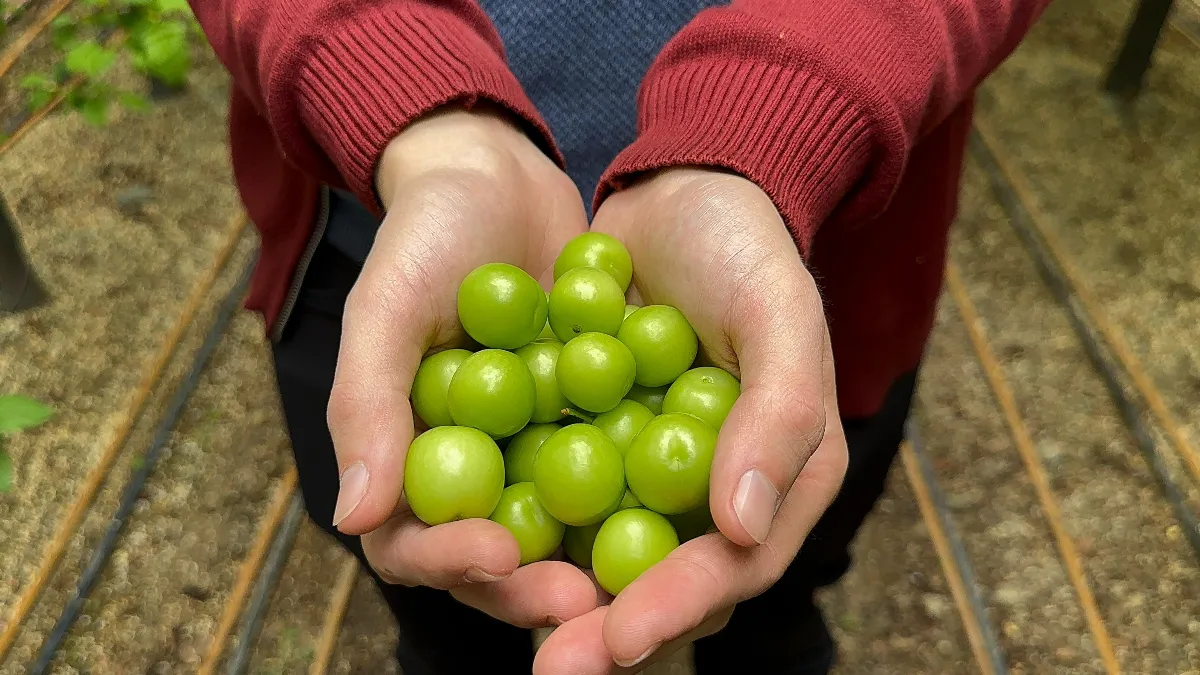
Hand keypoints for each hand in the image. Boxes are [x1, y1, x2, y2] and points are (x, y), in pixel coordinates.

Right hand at [327, 106, 596, 628]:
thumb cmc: (425, 234)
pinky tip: (688, 502)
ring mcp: (533, 453)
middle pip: (494, 559)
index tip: (497, 555)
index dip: (449, 561)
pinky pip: (615, 471)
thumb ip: (367, 404)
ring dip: (595, 559)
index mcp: (407, 459)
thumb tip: (354, 517)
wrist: (497, 176)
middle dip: (535, 586)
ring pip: (561, 532)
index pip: (413, 543)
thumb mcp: (387, 306)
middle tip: (586, 597)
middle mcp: (472, 471)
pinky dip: (642, 492)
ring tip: (642, 574)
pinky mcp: (590, 425)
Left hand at [533, 168, 849, 673]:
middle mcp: (716, 493)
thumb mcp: (780, 312)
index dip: (679, 607)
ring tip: (503, 608)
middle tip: (551, 662)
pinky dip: (526, 524)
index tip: (619, 636)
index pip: (735, 566)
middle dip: (607, 630)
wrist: (677, 190)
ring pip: (605, 557)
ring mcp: (652, 474)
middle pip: (664, 583)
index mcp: (780, 477)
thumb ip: (777, 416)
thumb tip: (742, 530)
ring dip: (557, 594)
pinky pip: (560, 499)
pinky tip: (476, 542)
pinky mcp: (597, 445)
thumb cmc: (743, 247)